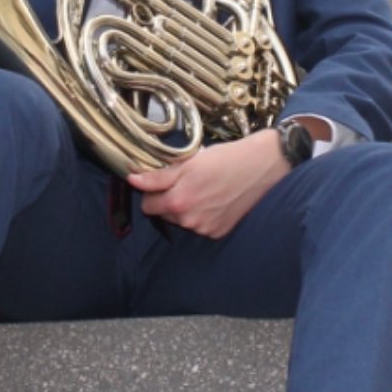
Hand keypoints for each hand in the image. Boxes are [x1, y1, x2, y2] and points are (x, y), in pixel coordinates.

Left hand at [126, 129, 289, 238]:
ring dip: (185, 206)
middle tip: (184, 180)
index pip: (147, 204)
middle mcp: (189, 221)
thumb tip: (132, 178)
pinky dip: (201, 214)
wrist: (259, 166)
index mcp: (178, 201)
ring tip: (202, 187)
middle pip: (164, 213)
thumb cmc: (223, 158)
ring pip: (182, 219)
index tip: (160, 179)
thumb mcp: (188, 162)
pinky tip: (213, 198)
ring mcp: (205, 229)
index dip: (150, 190)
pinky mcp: (218, 232)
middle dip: (168, 198)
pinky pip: (199, 225)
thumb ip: (158, 175)